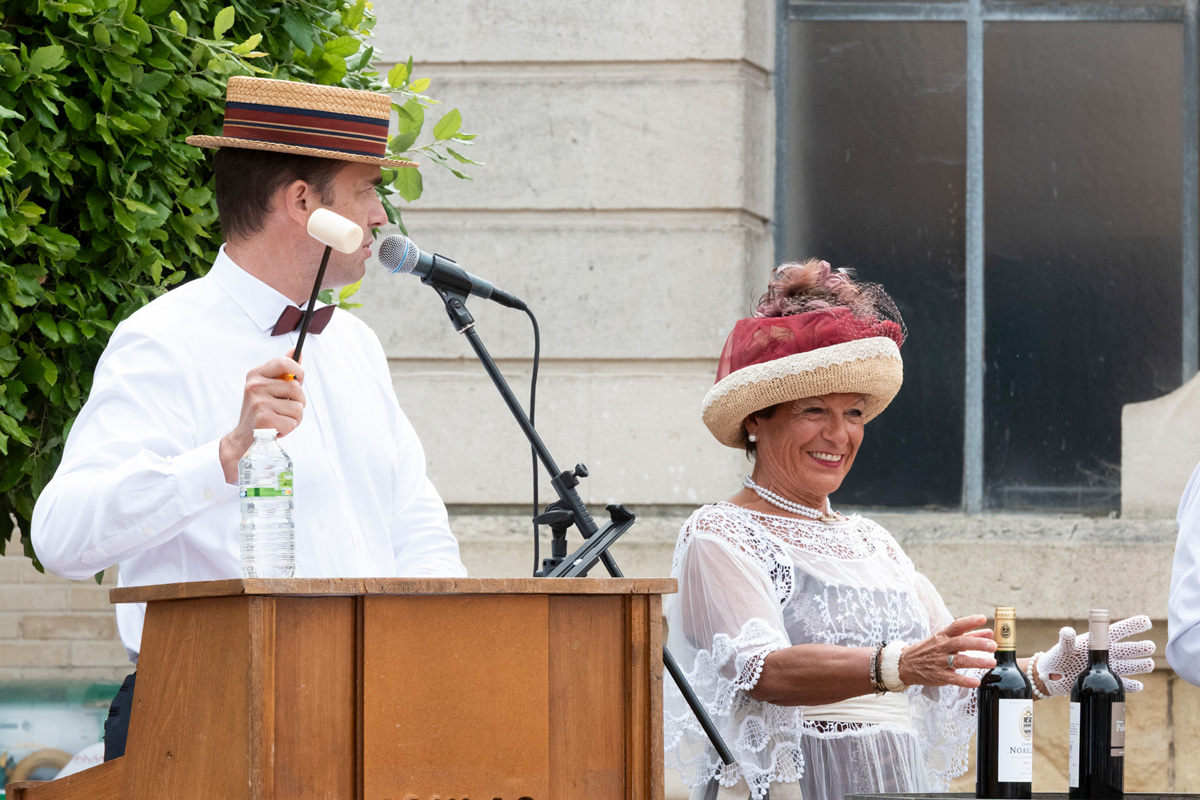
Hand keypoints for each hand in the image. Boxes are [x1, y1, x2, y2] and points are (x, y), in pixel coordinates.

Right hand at [219, 349, 305, 482]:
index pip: (284, 362)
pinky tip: (275, 428)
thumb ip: (283, 370)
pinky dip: (289, 429)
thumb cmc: (262, 410)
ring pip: (298, 408)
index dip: (298, 371)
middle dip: (298, 402)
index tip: (300, 380)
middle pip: (296, 389)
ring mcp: (259, 402)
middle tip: (285, 409)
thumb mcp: (269, 387)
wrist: (243, 438)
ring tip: (279, 419)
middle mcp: (255, 386)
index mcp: (256, 374)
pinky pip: (293, 422)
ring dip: (294, 418)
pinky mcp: (264, 419)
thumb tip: (297, 349)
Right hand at [898, 615, 997, 689]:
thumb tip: (989, 632)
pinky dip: (964, 681)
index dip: (969, 622)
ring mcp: (939, 661)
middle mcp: (942, 647)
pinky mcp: (939, 675)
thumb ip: (968, 636)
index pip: (956, 626)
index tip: (982, 619)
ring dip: (976, 661)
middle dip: (978, 643)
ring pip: (959, 660)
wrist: (905, 664)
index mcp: (943, 636)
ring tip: (992, 662)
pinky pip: (953, 678)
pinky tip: (976, 682)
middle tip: (993, 645)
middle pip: (960, 643)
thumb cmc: (929, 650)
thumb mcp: (944, 639)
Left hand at [1037, 615, 1154, 693]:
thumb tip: (1067, 631)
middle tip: (1149, 646)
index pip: (1118, 631)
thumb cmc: (1058, 657)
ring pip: (1128, 665)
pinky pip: (1121, 683)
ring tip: (1149, 664)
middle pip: (1128, 649)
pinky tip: (1139, 686)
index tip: (1146, 621)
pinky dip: (1130, 685)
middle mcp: (1107, 654)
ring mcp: (1107, 668)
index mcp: (1098, 641)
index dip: (1133, 625)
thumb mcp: (1063, 648)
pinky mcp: (1104, 682)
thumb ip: (1067, 640)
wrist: (1053, 676)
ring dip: (1139, 665)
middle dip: (1139, 647)